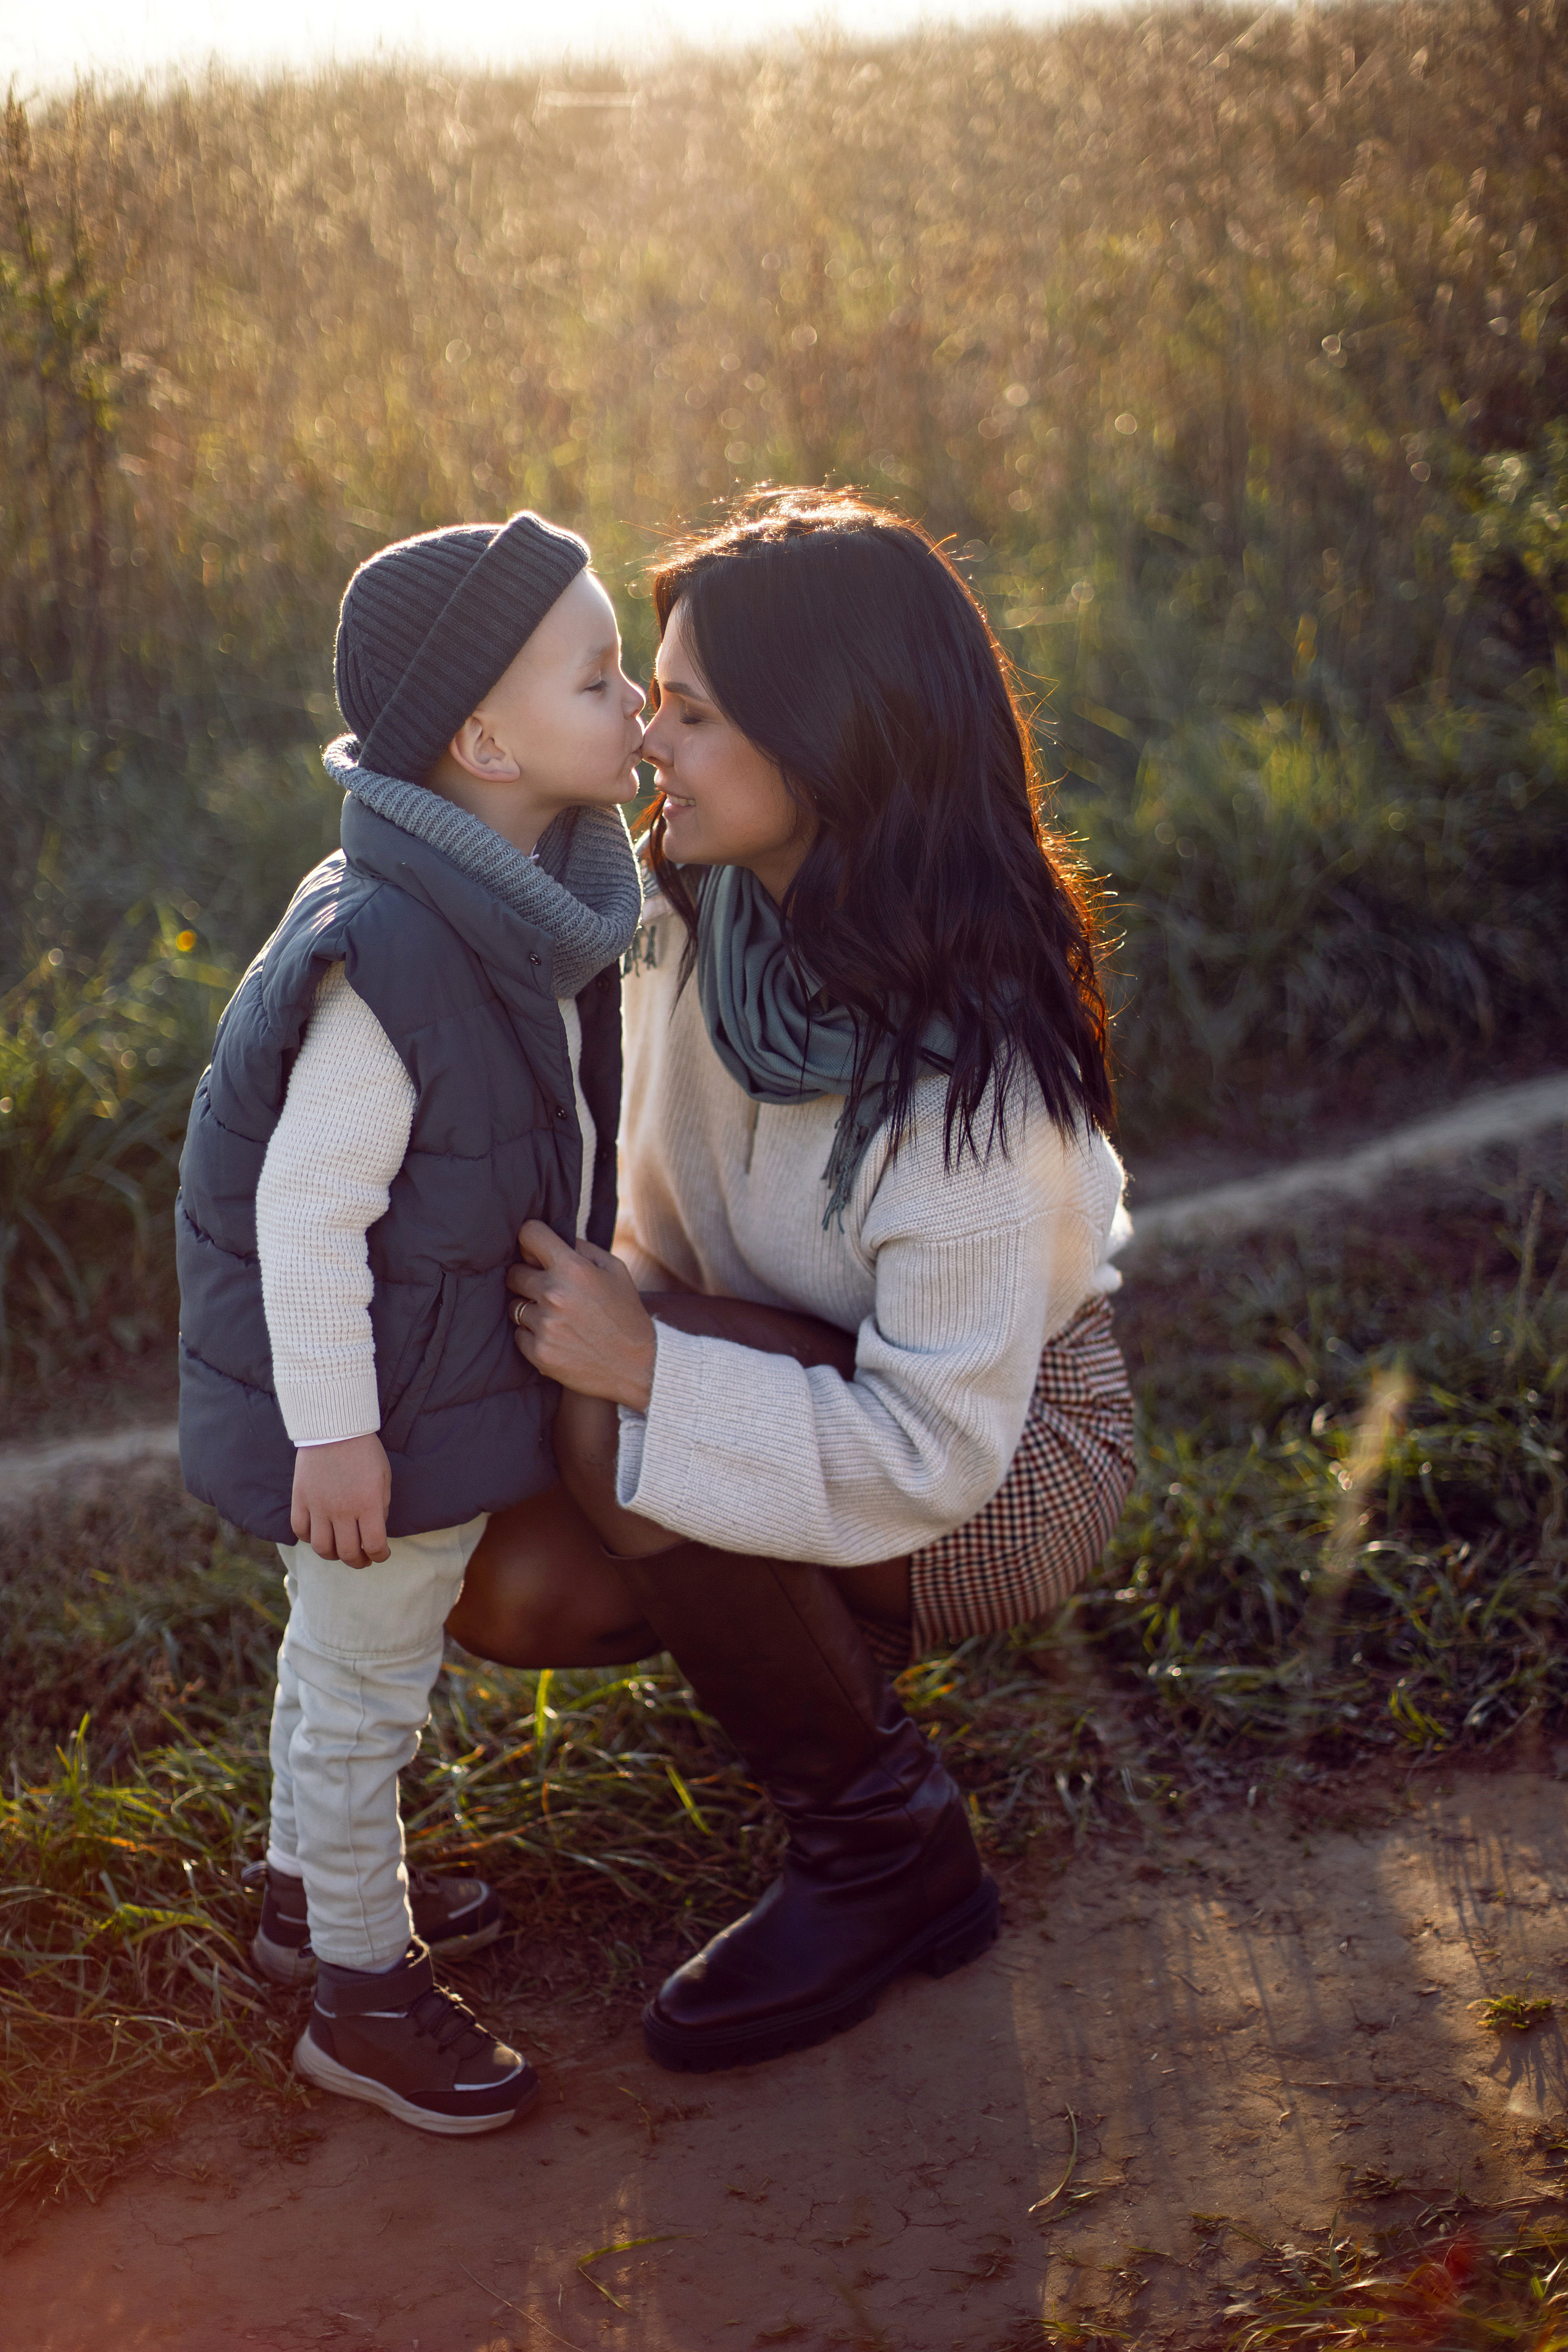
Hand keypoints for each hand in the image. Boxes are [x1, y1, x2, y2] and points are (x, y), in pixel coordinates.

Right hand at [290, 1433, 391, 1567]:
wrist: (334, 1427)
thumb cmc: (364, 1451)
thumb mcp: (384, 1477)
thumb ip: (381, 1507)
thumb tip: (375, 1530)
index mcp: (368, 1503)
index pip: (374, 1545)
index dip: (380, 1556)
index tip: (382, 1555)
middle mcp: (342, 1509)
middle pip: (347, 1553)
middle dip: (359, 1562)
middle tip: (363, 1559)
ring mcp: (319, 1506)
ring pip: (322, 1548)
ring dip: (333, 1555)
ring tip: (340, 1551)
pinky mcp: (301, 1499)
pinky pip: (300, 1530)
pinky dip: (309, 1538)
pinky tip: (320, 1534)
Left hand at [507, 1222, 657, 1410]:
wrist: (636, 1366)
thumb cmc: (625, 1313)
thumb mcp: (615, 1270)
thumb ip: (581, 1248)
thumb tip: (551, 1238)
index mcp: (573, 1268)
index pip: (529, 1234)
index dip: (530, 1239)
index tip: (535, 1249)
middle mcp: (554, 1294)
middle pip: (514, 1273)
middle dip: (527, 1278)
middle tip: (548, 1289)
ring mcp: (545, 1326)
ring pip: (514, 1306)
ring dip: (530, 1309)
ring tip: (557, 1317)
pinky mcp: (539, 1353)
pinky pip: (519, 1334)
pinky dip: (533, 1335)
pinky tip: (557, 1338)